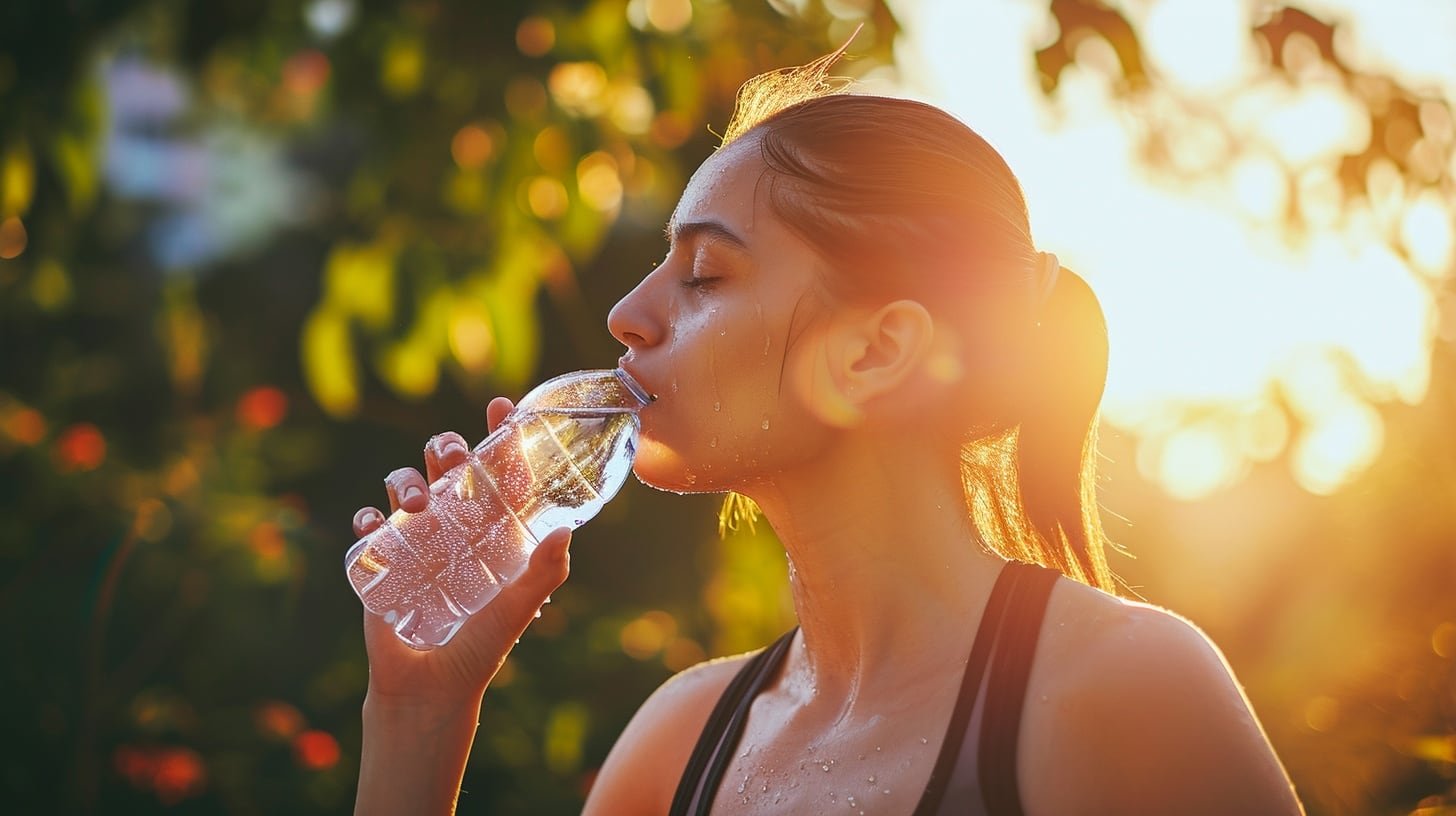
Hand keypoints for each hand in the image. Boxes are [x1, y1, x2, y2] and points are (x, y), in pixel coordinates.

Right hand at [350, 397, 571, 707]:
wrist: (433, 686)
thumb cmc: (483, 645)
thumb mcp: (521, 606)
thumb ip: (546, 570)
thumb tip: (566, 527)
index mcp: (490, 526)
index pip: (497, 469)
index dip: (499, 435)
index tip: (502, 406)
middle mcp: (454, 523)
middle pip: (446, 464)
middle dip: (446, 447)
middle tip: (452, 458)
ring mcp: (415, 538)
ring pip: (404, 482)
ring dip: (406, 479)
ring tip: (416, 505)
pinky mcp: (381, 558)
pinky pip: (367, 523)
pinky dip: (367, 516)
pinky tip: (376, 524)